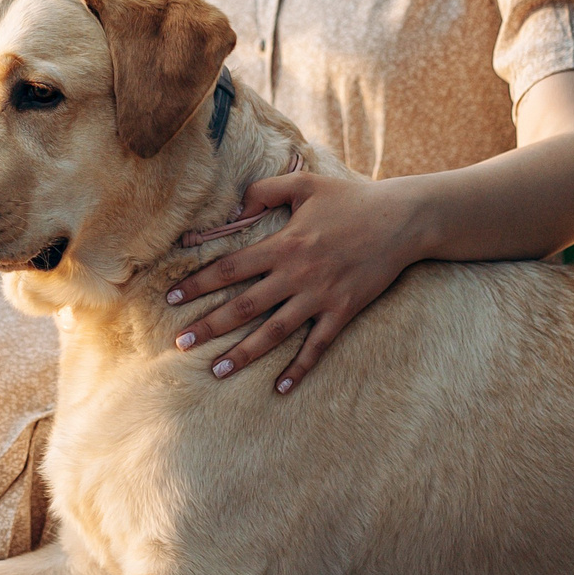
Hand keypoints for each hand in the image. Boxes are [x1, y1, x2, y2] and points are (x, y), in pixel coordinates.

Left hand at [163, 169, 424, 394]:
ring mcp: (320, 297)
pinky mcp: (343, 312)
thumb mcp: (305, 184)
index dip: (198, 283)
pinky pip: (317, 346)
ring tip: (216, 371)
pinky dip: (299, 369)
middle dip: (208, 325)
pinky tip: (280, 390)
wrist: (402, 220)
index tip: (171, 298)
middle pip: (244, 305)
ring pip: (274, 332)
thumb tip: (232, 207)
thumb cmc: (351, 199)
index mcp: (283, 244)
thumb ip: (264, 191)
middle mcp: (297, 274)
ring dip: (244, 354)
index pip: (230, 267)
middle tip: (179, 342)